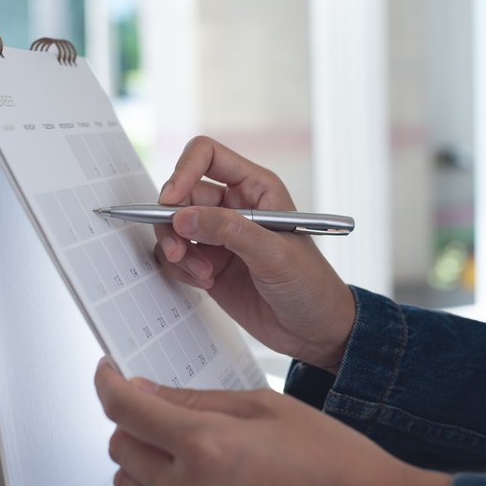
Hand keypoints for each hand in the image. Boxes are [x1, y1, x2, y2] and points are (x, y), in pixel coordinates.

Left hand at [95, 360, 450, 485]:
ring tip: (170, 445)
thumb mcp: (264, 406)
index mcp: (207, 444)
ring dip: (138, 461)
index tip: (108, 373)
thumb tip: (151, 391)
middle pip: (120, 449)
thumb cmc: (329, 457)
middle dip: (126, 419)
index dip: (107, 383)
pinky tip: (183, 482)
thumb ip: (199, 399)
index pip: (126, 408)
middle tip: (151, 404)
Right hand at [154, 136, 354, 371]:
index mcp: (256, 188)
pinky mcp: (209, 263)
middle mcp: (234, 206)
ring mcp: (220, 236)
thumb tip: (183, 217)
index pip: (207, 156)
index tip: (171, 201)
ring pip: (175, 226)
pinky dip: (180, 268)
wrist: (314, 330)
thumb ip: (229, 231)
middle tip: (179, 250)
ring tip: (201, 272)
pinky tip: (204, 282)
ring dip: (177, 249)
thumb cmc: (311, 284)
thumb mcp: (274, 254)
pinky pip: (177, 255)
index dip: (183, 171)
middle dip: (173, 221)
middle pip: (183, 194)